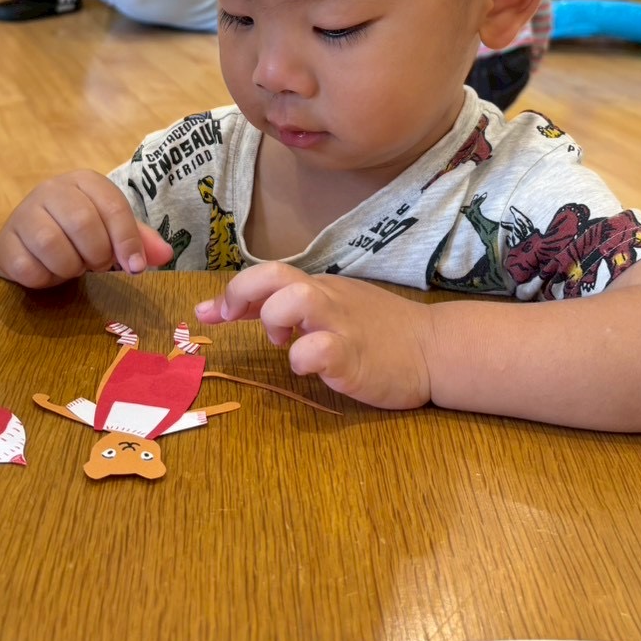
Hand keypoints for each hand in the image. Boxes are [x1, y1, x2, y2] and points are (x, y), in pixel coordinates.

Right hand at [0, 170, 172, 287]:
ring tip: (72, 267)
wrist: (26, 250)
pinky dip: (45, 279)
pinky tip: (48, 273)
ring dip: (70, 267)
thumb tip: (166, 254)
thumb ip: (139, 241)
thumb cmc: (77, 237)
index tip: (134, 267)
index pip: (112, 205)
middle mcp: (51, 190)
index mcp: (84, 181)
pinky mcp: (5, 243)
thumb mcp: (111, 234)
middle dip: (97, 254)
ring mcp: (23, 214)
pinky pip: (29, 267)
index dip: (127, 239)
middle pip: (82, 222)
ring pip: (53, 244)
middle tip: (96, 265)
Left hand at [196, 263, 433, 409]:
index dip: (230, 291)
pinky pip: (319, 348)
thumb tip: (222, 310)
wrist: (434, 349)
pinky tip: (310, 367)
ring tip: (282, 341)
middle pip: (274, 274)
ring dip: (274, 318)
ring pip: (295, 298)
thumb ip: (283, 309)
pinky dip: (304, 357)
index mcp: (320, 288)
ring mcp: (342, 325)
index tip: (207, 314)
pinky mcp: (355, 356)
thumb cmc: (379, 332)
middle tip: (233, 319)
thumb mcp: (330, 310)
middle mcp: (327, 299)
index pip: (267, 274)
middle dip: (241, 293)